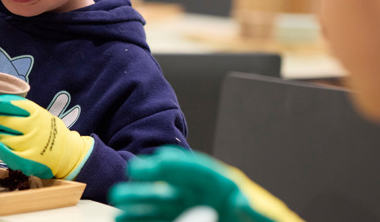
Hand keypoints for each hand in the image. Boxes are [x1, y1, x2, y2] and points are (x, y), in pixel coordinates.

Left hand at [0, 95, 93, 179]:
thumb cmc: (48, 132)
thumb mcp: (40, 115)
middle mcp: (33, 128)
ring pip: (0, 135)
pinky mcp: (25, 160)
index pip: (12, 105)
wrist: (67, 155)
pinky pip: (3, 151)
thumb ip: (22, 110)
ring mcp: (29, 145)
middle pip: (3, 120)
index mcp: (37, 113)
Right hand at [108, 146, 302, 221]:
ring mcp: (189, 211)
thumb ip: (252, 210)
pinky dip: (142, 220)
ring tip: (118, 203)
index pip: (193, 170)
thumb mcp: (260, 216)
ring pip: (159, 205)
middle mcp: (201, 196)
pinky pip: (159, 221)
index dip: (173, 165)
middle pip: (171, 185)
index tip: (153, 164)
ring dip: (138, 204)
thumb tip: (241, 202)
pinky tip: (124, 220)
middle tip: (127, 180)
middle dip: (149, 183)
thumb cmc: (261, 220)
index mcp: (221, 185)